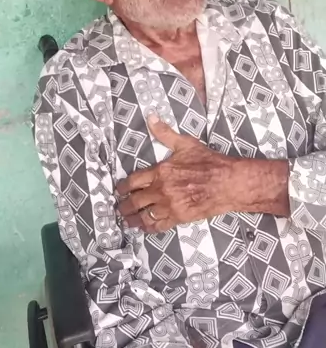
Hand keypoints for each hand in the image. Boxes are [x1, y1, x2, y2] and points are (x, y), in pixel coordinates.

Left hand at [116, 115, 244, 231]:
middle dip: (124, 206)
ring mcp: (170, 205)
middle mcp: (161, 190)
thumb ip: (165, 133)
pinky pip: (159, 226)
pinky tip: (145, 228)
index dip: (123, 188)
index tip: (118, 191)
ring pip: (144, 216)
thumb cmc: (209, 163)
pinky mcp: (180, 217)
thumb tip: (152, 119)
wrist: (228, 182)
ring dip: (134, 219)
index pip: (133, 181)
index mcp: (160, 172)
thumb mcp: (186, 144)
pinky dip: (150, 228)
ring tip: (128, 221)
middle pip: (135, 201)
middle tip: (119, 209)